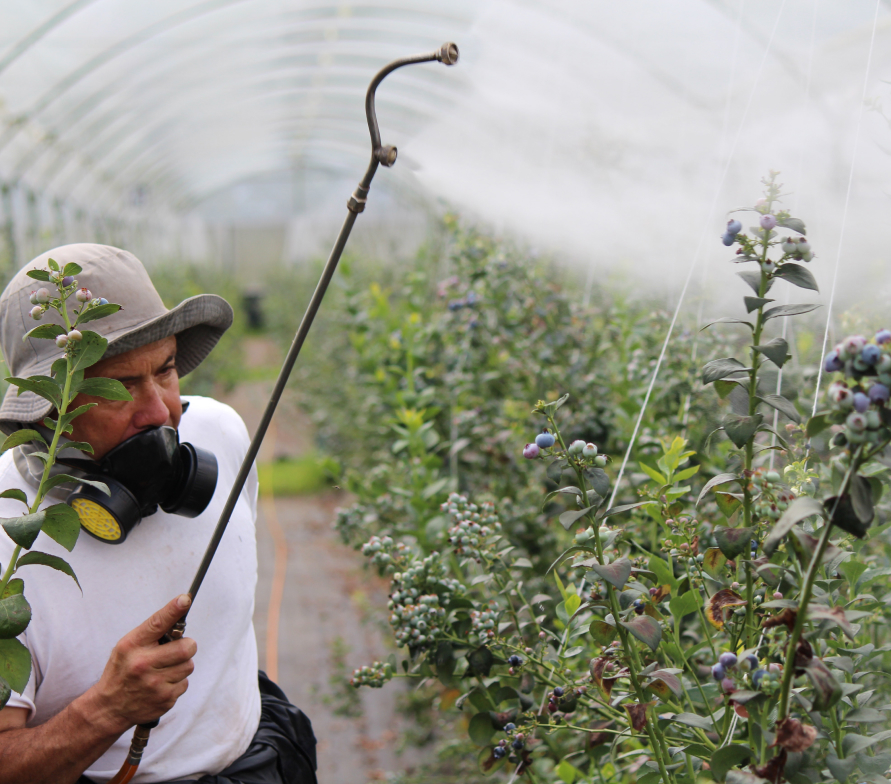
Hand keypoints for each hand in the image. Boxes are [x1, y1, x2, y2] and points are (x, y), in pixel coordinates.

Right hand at [90, 594, 196, 732]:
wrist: (110, 708)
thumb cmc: (122, 671)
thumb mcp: (127, 647)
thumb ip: (151, 633)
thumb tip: (179, 614)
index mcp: (132, 647)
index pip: (157, 623)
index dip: (173, 610)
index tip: (185, 599)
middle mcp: (143, 664)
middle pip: (186, 648)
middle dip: (187, 646)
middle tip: (178, 648)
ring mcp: (155, 684)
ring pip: (188, 666)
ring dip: (181, 665)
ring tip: (164, 669)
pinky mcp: (165, 699)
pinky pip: (185, 684)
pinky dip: (177, 683)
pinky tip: (162, 684)